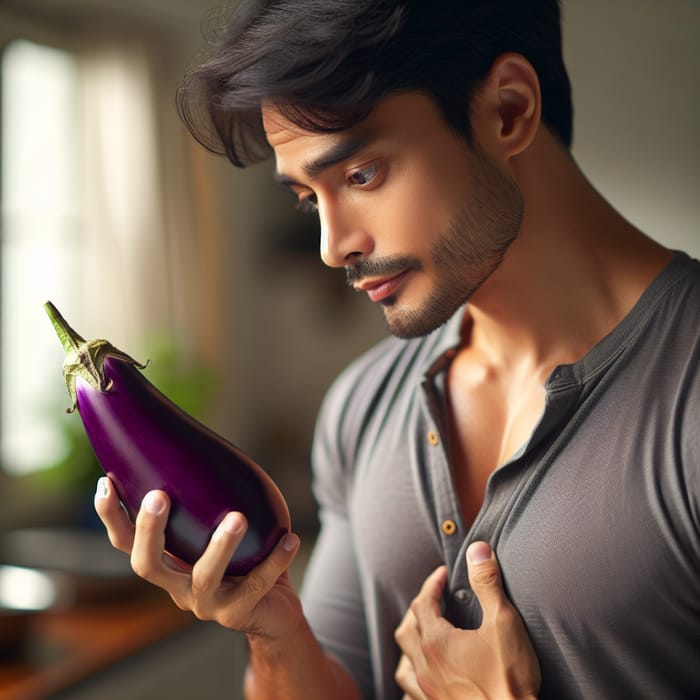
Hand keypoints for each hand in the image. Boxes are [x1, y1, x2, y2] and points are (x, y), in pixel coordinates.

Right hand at [94, 476, 303, 641]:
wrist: (274, 612)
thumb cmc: (246, 560)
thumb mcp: (220, 529)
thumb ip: (209, 502)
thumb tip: (204, 445)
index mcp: (168, 564)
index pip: (125, 543)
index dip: (112, 516)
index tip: (106, 482)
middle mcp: (177, 587)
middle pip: (146, 565)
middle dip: (149, 529)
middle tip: (159, 496)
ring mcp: (206, 604)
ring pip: (204, 578)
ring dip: (220, 546)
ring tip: (238, 519)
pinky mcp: (238, 613)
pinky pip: (257, 585)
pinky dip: (275, 560)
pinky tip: (290, 539)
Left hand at [394, 542, 539, 699]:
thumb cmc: (510, 677)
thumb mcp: (503, 622)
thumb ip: (487, 583)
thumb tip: (477, 550)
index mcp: (436, 641)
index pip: (423, 602)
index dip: (432, 583)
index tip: (443, 574)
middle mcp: (425, 666)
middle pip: (407, 628)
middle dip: (419, 608)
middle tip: (435, 598)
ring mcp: (428, 691)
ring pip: (404, 661)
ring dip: (410, 643)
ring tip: (423, 634)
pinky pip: (411, 692)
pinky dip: (413, 677)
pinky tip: (425, 675)